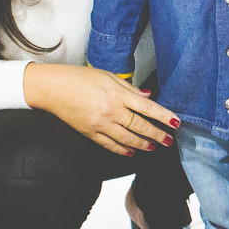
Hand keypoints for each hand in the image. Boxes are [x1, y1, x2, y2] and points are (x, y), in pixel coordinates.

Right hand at [23, 63, 178, 155]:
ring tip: (154, 147)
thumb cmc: (79, 78)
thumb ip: (130, 88)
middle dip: (157, 134)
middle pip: (140, 126)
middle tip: (168, 140)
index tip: (175, 123)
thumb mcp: (108, 76)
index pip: (147, 108)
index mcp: (117, 94)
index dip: (163, 117)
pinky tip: (132, 152)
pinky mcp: (90, 133)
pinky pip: (110, 145)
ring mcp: (100, 124)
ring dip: (143, 144)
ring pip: (127, 139)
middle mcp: (111, 111)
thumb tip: (147, 96)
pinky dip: (123, 150)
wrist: (52, 88)